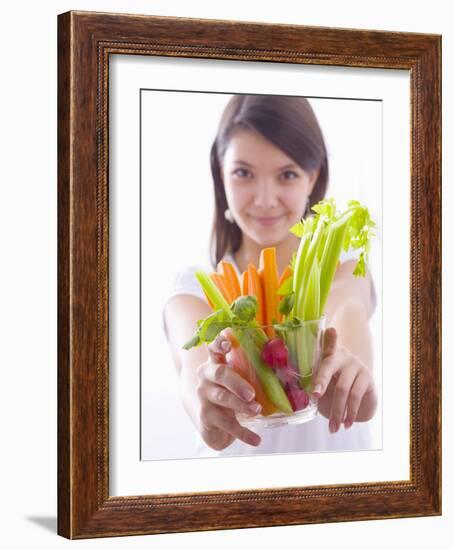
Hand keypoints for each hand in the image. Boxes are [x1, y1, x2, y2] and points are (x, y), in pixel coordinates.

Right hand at [195, 330, 262, 450]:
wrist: (211, 421)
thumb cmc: (232, 393)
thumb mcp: (240, 380)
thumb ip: (255, 371)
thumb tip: (292, 370)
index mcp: (215, 361)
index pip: (214, 347)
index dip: (220, 342)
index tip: (228, 341)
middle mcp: (206, 376)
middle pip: (220, 374)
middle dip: (237, 383)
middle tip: (252, 393)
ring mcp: (204, 396)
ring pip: (222, 398)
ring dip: (241, 406)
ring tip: (257, 410)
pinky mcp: (205, 416)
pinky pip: (225, 424)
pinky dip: (243, 432)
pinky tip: (256, 439)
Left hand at [311, 327, 376, 432]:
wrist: (360, 393)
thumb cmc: (334, 384)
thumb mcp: (323, 380)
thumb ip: (315, 379)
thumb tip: (301, 388)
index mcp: (329, 354)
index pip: (327, 345)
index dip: (329, 339)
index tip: (330, 331)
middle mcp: (344, 356)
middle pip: (330, 369)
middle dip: (322, 385)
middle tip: (315, 399)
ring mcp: (357, 366)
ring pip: (344, 389)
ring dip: (337, 411)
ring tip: (333, 427)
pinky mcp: (368, 378)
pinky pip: (357, 396)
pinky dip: (351, 413)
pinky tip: (346, 423)